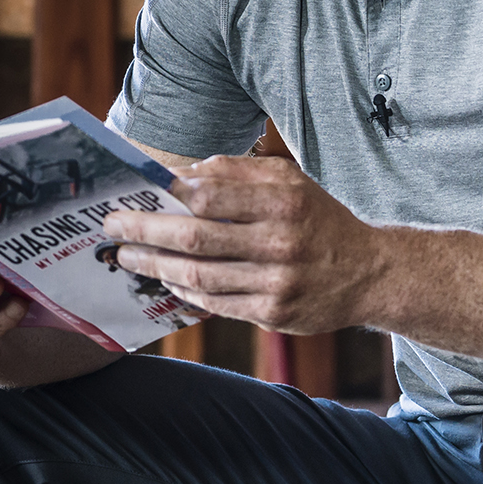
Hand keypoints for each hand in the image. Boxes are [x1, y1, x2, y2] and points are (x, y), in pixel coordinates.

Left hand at [98, 154, 386, 335]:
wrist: (370, 274)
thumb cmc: (320, 221)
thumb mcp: (292, 181)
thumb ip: (240, 170)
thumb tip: (184, 173)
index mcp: (284, 201)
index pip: (208, 196)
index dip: (164, 195)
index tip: (134, 194)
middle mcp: (281, 242)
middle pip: (194, 237)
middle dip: (143, 231)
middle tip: (112, 227)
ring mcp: (278, 282)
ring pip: (198, 276)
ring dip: (154, 265)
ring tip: (127, 256)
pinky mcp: (274, 313)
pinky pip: (215, 303)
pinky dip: (184, 291)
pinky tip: (166, 279)